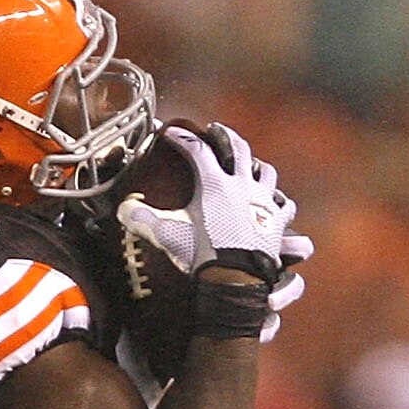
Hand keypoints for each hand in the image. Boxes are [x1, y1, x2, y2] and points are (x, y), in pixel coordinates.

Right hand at [117, 125, 310, 334]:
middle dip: (225, 136)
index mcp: (214, 184)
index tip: (171, 131)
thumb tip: (124, 208)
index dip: (182, 138)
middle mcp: (242, 185)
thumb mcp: (169, 236)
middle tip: (217, 130)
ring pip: (266, 172)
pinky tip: (276, 203)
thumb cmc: (203, 255)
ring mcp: (263, 201)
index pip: (197, 151)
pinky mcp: (276, 222)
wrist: (236, 278)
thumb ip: (144, 220)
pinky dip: (279, 202)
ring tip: (251, 164)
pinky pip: (284, 205)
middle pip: (238, 148)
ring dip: (257, 165)